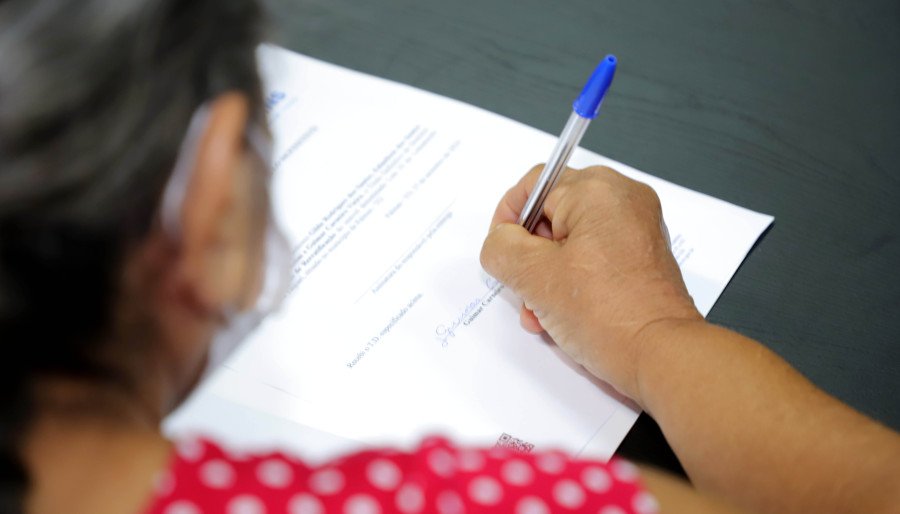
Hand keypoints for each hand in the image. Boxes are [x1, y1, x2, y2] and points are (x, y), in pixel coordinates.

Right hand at [480, 165, 701, 402]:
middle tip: (522, 289)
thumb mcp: (533, 276)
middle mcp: (624, 202)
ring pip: (571, 243)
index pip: (535, 185)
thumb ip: (501, 248)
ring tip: (541, 314)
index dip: (508, 218)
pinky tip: (561, 318)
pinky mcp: (643, 259)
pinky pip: (594, 259)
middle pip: (552, 216)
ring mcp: (637, 231)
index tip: (500, 251)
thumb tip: (500, 242)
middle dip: (529, 258)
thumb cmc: (608, 314)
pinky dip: (573, 283)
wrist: (662, 356)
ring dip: (546, 278)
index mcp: (598, 191)